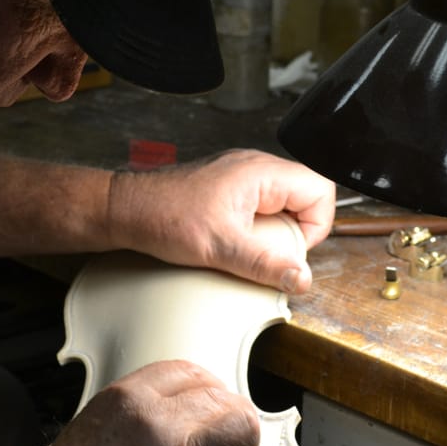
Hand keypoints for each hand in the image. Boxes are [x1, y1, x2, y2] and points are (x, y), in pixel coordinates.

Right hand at [0, 360, 259, 445]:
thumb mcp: (95, 422)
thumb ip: (142, 405)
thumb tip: (187, 400)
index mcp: (127, 399)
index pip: (192, 371)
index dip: (206, 388)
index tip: (208, 402)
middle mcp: (157, 424)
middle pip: (225, 399)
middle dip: (226, 418)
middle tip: (218, 437)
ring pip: (245, 431)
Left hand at [107, 150, 334, 292]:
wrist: (126, 210)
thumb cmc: (164, 216)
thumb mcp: (220, 247)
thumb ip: (265, 263)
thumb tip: (301, 278)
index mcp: (261, 172)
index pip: (320, 190)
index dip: (315, 225)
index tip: (291, 250)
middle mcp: (255, 167)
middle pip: (305, 196)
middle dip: (295, 231)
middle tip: (268, 252)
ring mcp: (242, 176)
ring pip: (284, 203)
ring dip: (275, 231)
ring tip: (250, 248)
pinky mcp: (229, 188)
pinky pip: (262, 206)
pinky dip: (257, 228)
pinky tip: (235, 242)